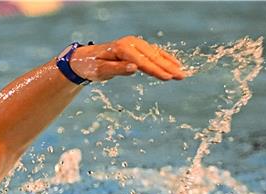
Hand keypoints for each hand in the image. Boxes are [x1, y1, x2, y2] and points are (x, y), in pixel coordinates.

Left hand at [70, 36, 185, 81]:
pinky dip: (164, 58)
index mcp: (122, 49)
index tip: (167, 78)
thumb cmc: (91, 66)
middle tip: (181, 76)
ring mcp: (135, 44)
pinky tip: (174, 63)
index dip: (156, 70)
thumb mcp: (101, 71)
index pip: (143, 61)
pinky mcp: (137, 47)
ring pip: (155, 54)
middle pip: (152, 56)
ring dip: (169, 63)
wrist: (85, 58)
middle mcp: (131, 44)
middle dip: (167, 67)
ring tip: (181, 72)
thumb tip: (134, 67)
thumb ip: (117, 69)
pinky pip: (153, 52)